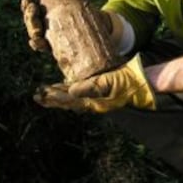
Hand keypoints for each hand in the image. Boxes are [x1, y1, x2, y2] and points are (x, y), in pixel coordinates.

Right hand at [21, 0, 121, 51]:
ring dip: (33, 32)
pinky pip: (45, 47)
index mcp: (43, 14)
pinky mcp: (58, 46)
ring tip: (36, 31)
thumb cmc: (77, 9)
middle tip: (33, 10)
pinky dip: (39, 45)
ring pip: (35, 36)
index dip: (26, 4)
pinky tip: (37, 43)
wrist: (97, 26)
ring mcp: (50, 37)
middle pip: (31, 22)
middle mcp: (43, 27)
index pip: (30, 9)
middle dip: (29, 17)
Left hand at [34, 54, 155, 112]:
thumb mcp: (111, 83)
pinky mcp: (103, 88)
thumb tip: (70, 90)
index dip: (55, 98)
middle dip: (52, 99)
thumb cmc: (131, 81)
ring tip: (46, 91)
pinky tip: (66, 85)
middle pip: (69, 101)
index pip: (70, 101)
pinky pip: (83, 91)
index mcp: (95, 102)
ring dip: (60, 94)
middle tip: (36, 95)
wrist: (146, 80)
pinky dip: (71, 89)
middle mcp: (95, 101)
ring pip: (74, 97)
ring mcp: (99, 96)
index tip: (42, 95)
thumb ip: (91, 87)